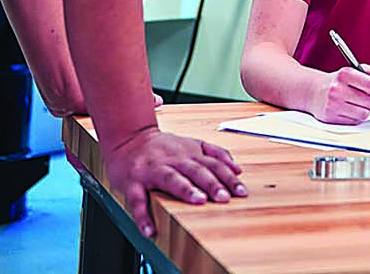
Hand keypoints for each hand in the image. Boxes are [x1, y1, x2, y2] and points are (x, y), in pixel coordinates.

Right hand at [104, 127, 246, 236]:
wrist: (127, 138)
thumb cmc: (162, 147)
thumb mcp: (191, 143)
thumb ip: (214, 153)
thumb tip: (237, 168)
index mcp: (189, 154)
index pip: (214, 164)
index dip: (228, 177)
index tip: (241, 191)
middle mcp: (173, 161)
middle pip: (196, 170)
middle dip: (211, 183)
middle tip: (224, 197)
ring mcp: (153, 170)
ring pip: (171, 178)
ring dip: (185, 189)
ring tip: (198, 201)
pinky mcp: (133, 182)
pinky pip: (137, 200)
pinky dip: (142, 216)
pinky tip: (150, 230)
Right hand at [312, 64, 369, 123]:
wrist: (313, 91)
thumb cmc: (338, 82)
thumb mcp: (353, 71)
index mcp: (345, 74)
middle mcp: (338, 88)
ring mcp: (333, 104)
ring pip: (364, 114)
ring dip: (365, 111)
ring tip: (360, 106)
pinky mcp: (330, 117)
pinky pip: (354, 122)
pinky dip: (356, 117)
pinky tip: (350, 110)